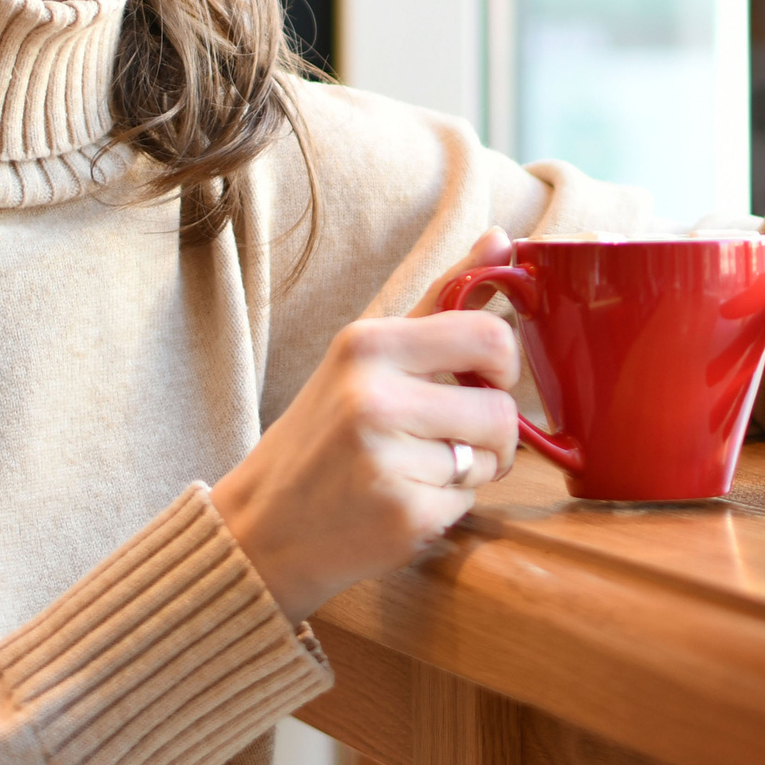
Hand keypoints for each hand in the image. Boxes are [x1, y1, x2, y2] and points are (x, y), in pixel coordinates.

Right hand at [213, 231, 522, 623]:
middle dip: (494, 431)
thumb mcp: (367, 355)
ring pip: (491, 460)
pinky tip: (399, 501)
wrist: (259, 526)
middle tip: (455, 437)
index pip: (490, 337)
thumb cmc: (321, 433)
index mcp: (367, 343)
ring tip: (414, 469)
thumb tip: (502, 237)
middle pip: (502, 410)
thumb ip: (441, 298)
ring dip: (470, 471)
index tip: (482, 380)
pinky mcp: (402, 518)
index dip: (504, 365)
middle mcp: (373, 397)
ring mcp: (386, 461)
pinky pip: (468, 504)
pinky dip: (446, 507)